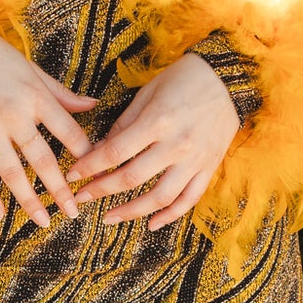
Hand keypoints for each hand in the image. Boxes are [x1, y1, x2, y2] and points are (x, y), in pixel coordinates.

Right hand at [0, 28, 94, 227]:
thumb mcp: (33, 71)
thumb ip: (62, 94)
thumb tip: (93, 105)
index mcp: (36, 98)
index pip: (69, 132)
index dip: (85, 155)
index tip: (94, 174)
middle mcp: (14, 116)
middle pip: (43, 160)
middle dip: (60, 189)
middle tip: (73, 212)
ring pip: (12, 173)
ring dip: (29, 200)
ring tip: (43, 221)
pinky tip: (0, 214)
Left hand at [71, 54, 238, 229]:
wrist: (228, 78)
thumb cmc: (184, 79)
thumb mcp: (148, 93)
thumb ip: (124, 124)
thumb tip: (101, 150)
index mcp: (158, 121)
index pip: (115, 152)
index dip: (90, 166)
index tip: (73, 175)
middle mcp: (177, 144)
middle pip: (132, 178)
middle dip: (101, 190)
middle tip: (81, 198)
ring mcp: (195, 159)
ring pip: (160, 197)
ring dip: (131, 212)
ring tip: (109, 217)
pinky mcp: (209, 167)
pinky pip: (189, 199)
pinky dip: (170, 216)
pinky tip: (151, 224)